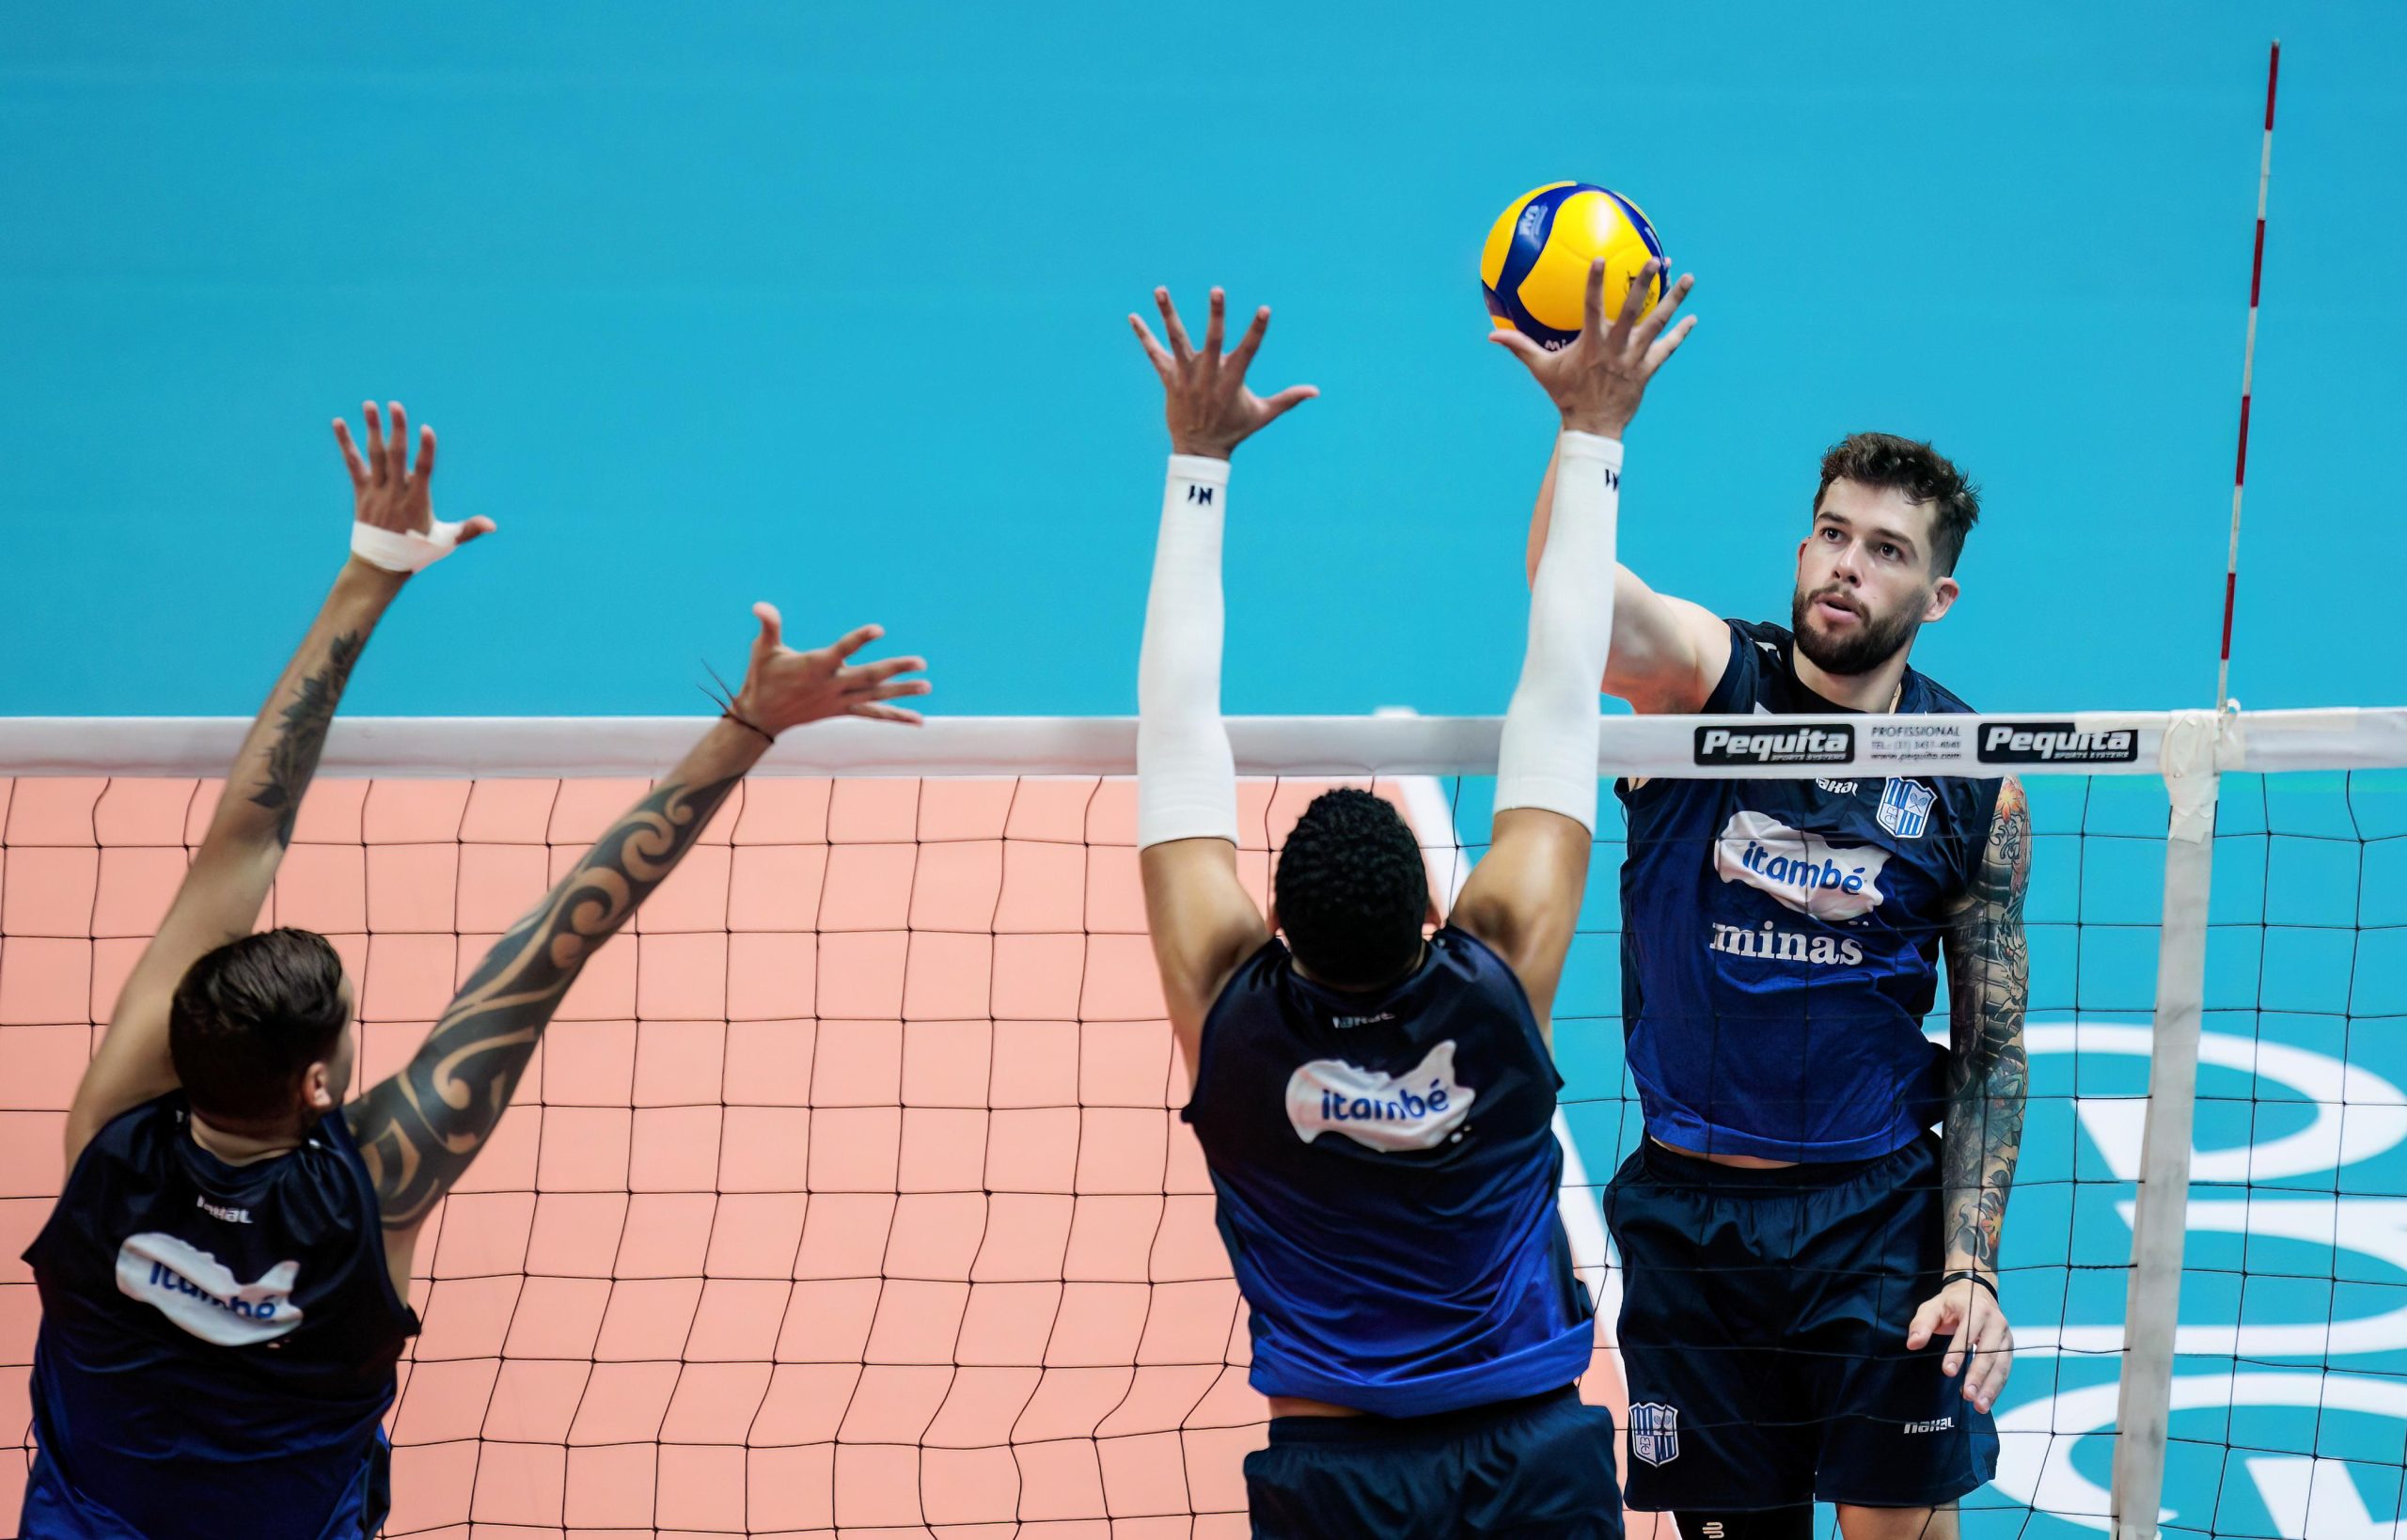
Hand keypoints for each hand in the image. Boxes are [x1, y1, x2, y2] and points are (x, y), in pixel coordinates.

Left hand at [333, 401, 496, 550]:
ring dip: (372, 429)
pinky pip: (352, 464)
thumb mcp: (446, 541)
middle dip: (397, 430)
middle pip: (395, 457)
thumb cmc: (418, 552)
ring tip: (370, 404)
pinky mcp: (361, 492)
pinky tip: (339, 423)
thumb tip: (493, 525)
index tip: (426, 429)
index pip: (422, 471)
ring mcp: (375, 492)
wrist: (379, 566)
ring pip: (374, 456)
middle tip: (396, 405)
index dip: (425, 450)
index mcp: (417, 502)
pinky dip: (345, 443)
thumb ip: (469, 529)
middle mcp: (394, 494)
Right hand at [731, 604, 930, 733]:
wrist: (761, 717)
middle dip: (895, 669)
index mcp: (814, 666)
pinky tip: (918, 720)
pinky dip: (895, 716)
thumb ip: (769, 625)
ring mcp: (838, 701)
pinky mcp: (841, 710)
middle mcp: (830, 685)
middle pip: (868, 677)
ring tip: (927, 685)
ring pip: (875, 696)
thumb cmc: (762, 677)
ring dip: (902, 692)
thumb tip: (760, 605)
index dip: (859, 640)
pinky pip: (872, 714)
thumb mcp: (763, 649)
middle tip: (921, 662)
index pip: (841, 651)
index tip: (879, 629)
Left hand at [1130, 287, 1316, 459]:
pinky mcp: (1169, 379)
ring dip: (1168, 314)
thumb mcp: (1263, 414)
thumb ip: (1288, 399)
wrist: (1199, 451)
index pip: (1249, 351)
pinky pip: (1154, 354)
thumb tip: (1316, 391)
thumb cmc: (1235, 430)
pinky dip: (1144, 336)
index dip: (1257, 330)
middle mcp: (1208, 375)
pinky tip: (1133, 316)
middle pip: (1212, 340)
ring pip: (1176, 340)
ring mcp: (1186, 376)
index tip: (1265, 309)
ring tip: (1161, 289)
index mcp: (1232, 380)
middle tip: (1217, 290)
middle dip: (1216, 315)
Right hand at [1491, 259, 1695, 438]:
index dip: (1595, 282)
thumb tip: (1490, 336)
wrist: (1592, 427)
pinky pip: (1667, 349)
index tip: (1599, 259)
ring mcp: (1635, 358)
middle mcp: (1616, 347)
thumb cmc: (1566, 396)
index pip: (1591, 307)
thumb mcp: (1542, 370)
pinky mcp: (1648, 370)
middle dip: (1644, 283)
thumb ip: (1520, 347)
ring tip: (1689, 277)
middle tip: (1656, 259)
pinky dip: (1680, 334)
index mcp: (1591, 343)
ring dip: (1674, 300)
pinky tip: (1692, 318)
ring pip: (1657, 324)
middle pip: (1633, 310)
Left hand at [1906, 1271, 2012, 1413]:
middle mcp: (1996, 1323)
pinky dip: (1997, 1387)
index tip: (1948, 1371)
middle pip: (1989, 1352)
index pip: (1968, 1333)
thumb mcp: (1933, 1307)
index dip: (1958, 1353)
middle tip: (1967, 1395)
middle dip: (1978, 1375)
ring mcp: (2005, 1336)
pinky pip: (2005, 1369)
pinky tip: (1988, 1401)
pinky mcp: (2008, 1348)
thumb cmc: (1951, 1303)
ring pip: (2001, 1364)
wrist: (1976, 1293)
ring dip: (1991, 1387)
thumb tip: (1913, 1344)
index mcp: (1977, 1309)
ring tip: (1980, 1405)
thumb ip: (1921, 1324)